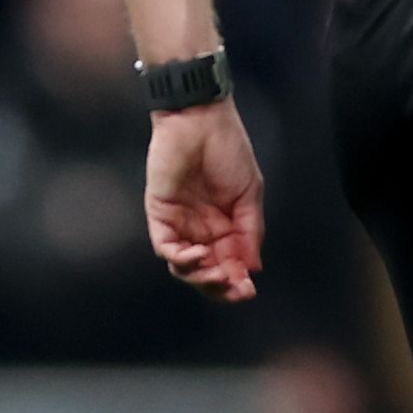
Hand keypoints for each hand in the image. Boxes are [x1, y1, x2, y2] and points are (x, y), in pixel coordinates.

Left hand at [145, 100, 265, 301]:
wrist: (201, 121)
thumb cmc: (229, 150)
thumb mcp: (251, 193)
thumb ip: (250, 230)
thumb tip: (252, 268)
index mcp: (225, 225)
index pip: (229, 263)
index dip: (237, 281)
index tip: (249, 291)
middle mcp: (201, 229)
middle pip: (206, 271)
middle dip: (220, 286)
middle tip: (235, 290)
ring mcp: (179, 224)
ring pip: (184, 267)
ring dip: (201, 276)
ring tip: (218, 273)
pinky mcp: (160, 215)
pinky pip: (166, 247)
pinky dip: (182, 258)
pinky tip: (200, 254)